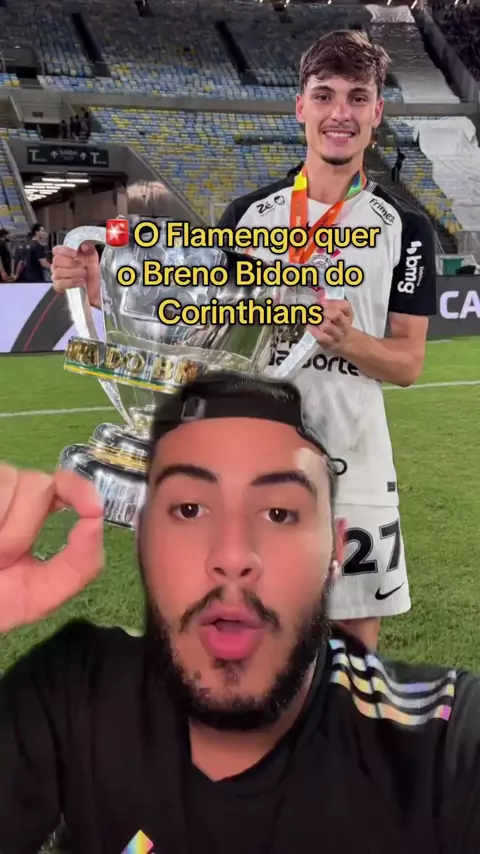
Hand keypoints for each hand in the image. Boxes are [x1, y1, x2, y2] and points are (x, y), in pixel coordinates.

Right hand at [0, 465, 103, 632]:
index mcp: (31, 514)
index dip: (79, 488)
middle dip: (20, 530)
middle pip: (38, 485)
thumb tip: (96, 523)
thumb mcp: (34, 597)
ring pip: (8, 482)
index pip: (63, 483)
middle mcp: (7, 492)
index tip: (90, 509)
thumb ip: (77, 567)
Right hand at [52, 242, 100, 308]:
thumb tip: (85, 246)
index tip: (76, 254)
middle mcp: (58, 266)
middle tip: (83, 267)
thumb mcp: (94, 259)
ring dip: (73, 273)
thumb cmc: (93, 273)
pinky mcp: (59, 287)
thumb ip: (90, 250)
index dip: (65, 251)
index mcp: (66, 257)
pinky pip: (59, 284)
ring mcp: (57, 277)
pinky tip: (80, 282)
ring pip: (58, 272)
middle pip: (56, 260)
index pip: (56, 250)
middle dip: (71, 263)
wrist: (97, 289)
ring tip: (84, 275)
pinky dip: (71, 282)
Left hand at [308, 297, 353, 351]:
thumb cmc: (340, 323)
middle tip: (314, 309)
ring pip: (327, 326)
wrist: (345, 341)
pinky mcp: (329, 342)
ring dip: (317, 320)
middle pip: (336, 315)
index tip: (321, 301)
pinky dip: (313, 330)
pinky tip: (309, 326)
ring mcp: (337, 335)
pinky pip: (321, 336)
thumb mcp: (342, 312)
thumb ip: (332, 303)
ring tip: (310, 316)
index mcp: (348, 314)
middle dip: (324, 310)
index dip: (331, 302)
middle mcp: (345, 324)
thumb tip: (320, 296)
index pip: (344, 306)